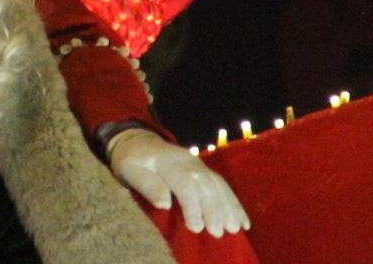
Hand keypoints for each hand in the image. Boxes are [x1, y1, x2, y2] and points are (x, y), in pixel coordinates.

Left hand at [107, 128, 250, 236]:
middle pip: (205, 184)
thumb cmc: (130, 160)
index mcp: (167, 160)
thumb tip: (165, 204)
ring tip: (235, 228)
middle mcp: (187, 160)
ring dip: (229, 207)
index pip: (184, 183)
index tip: (196, 228)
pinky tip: (243, 221)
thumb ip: (146, 185)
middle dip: (214, 209)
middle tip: (218, 232)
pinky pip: (223, 185)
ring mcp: (198, 163)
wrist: (136, 140)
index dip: (193, 206)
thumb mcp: (129, 170)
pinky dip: (234, 203)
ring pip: (218, 184)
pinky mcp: (204, 169)